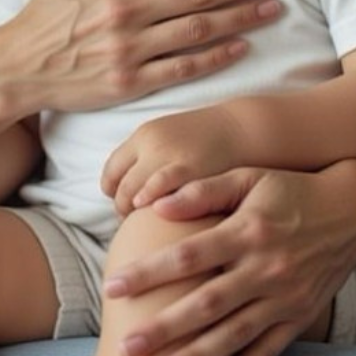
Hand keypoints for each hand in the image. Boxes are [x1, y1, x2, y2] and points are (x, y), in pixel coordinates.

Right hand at [7, 0, 291, 112]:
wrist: (18, 65)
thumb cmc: (48, 11)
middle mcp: (125, 8)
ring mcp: (128, 47)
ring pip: (201, 27)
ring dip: (244, 16)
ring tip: (274, 7)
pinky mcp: (129, 82)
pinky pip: (184, 67)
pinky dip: (216, 56)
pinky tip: (242, 46)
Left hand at [101, 106, 243, 216]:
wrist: (244, 129)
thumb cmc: (209, 140)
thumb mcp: (171, 137)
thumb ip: (148, 158)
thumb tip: (129, 186)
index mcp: (144, 135)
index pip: (111, 170)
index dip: (113, 191)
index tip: (124, 204)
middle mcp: (150, 144)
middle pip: (118, 186)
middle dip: (121, 207)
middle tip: (132, 221)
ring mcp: (166, 157)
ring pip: (130, 195)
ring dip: (131, 213)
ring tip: (143, 225)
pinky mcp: (186, 171)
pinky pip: (153, 194)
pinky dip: (148, 208)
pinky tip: (158, 219)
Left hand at [104, 162, 355, 355]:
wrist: (352, 212)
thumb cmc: (289, 190)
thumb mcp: (248, 177)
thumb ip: (203, 191)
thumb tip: (156, 204)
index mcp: (247, 231)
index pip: (189, 255)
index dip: (150, 272)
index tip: (112, 288)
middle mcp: (266, 268)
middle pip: (207, 304)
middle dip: (164, 328)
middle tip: (124, 348)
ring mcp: (284, 298)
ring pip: (234, 335)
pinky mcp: (299, 317)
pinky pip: (268, 351)